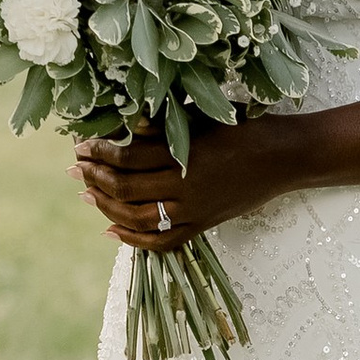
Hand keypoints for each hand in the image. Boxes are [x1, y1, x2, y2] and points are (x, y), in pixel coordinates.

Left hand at [76, 119, 291, 248]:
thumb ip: (165, 126)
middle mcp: (185, 186)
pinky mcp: (203, 225)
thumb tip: (126, 127)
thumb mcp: (203, 119)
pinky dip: (133, 240)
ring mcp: (194, 211)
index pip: (127, 156)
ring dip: (106, 208)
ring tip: (87, 195)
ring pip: (137, 218)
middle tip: (76, 168)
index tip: (80, 145)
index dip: (99, 151)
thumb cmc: (244, 128)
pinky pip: (162, 241)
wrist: (283, 157)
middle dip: (94, 178)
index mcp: (183, 153)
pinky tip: (112, 231)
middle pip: (125, 188)